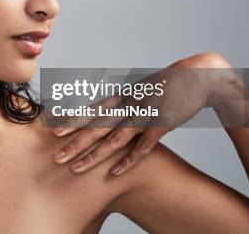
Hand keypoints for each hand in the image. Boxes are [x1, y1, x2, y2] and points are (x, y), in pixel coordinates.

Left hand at [51, 52, 229, 174]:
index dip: (71, 121)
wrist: (197, 77)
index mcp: (122, 96)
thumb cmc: (166, 85)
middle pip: (96, 126)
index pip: (91, 110)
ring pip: (113, 138)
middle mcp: (128, 104)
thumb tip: (103, 111)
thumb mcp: (139, 90)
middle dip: (74, 143)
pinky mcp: (161, 124)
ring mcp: (144, 114)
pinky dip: (128, 160)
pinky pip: (142, 146)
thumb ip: (122, 102)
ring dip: (93, 155)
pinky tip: (114, 172)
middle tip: (55, 157)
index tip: (52, 130)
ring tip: (76, 168)